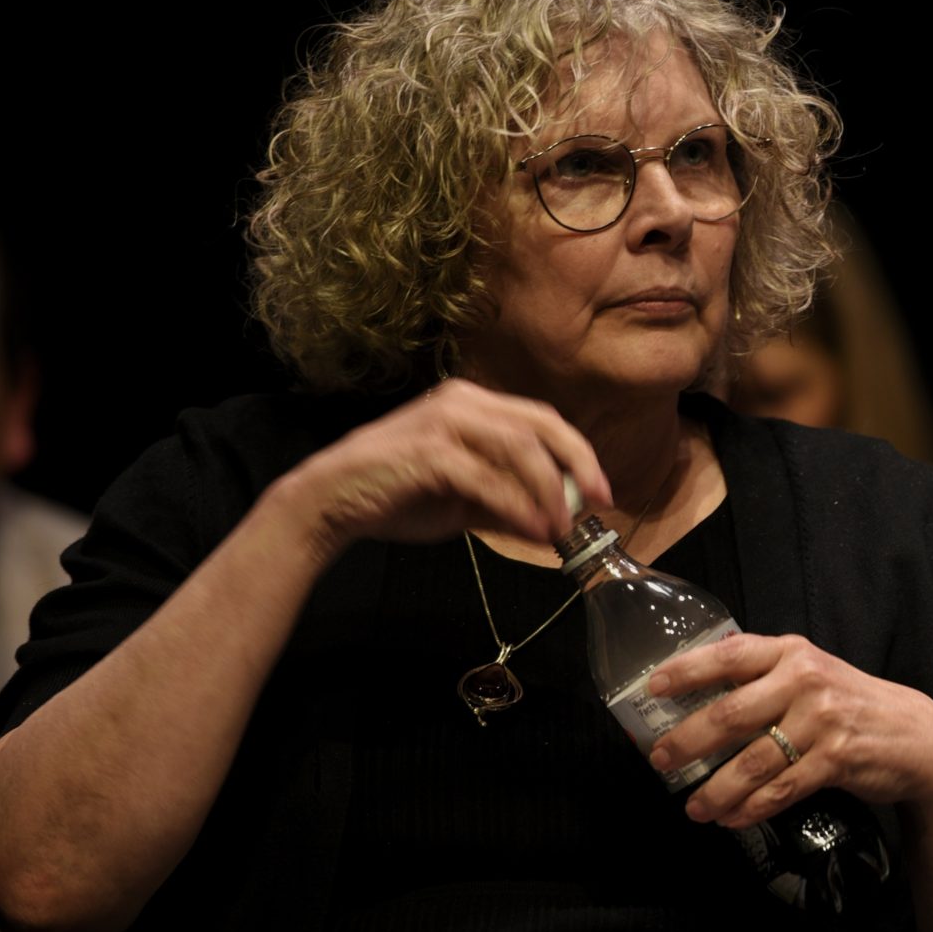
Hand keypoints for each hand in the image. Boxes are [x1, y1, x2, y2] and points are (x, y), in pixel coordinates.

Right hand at [278, 379, 612, 558]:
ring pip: (519, 448)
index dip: (577, 453)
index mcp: (471, 404)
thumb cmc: (395, 496)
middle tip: (599, 502)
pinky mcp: (428, 451)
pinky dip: (517, 505)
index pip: (541, 419)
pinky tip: (532, 529)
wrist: (330, 503)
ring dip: (548, 491)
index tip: (602, 491)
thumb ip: (507, 503)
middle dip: (577, 464)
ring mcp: (443, 422)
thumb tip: (555, 524)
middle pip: (540, 423)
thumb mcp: (463, 501)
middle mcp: (460, 402)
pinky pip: (487, 477)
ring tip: (561, 527)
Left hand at [648, 633, 932, 826]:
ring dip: (716, 789)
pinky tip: (731, 818)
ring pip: (753, 761)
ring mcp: (822, 720)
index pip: (729, 655)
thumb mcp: (810, 674)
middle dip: (688, 741)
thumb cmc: (847, 704)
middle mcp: (805, 680)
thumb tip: (694, 692)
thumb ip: (763, 676)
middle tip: (660, 761)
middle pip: (731, 714)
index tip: (653, 688)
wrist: (914, 735)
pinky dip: (751, 807)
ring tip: (694, 807)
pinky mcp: (836, 759)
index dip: (687, 671)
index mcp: (791, 652)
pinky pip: (782, 788)